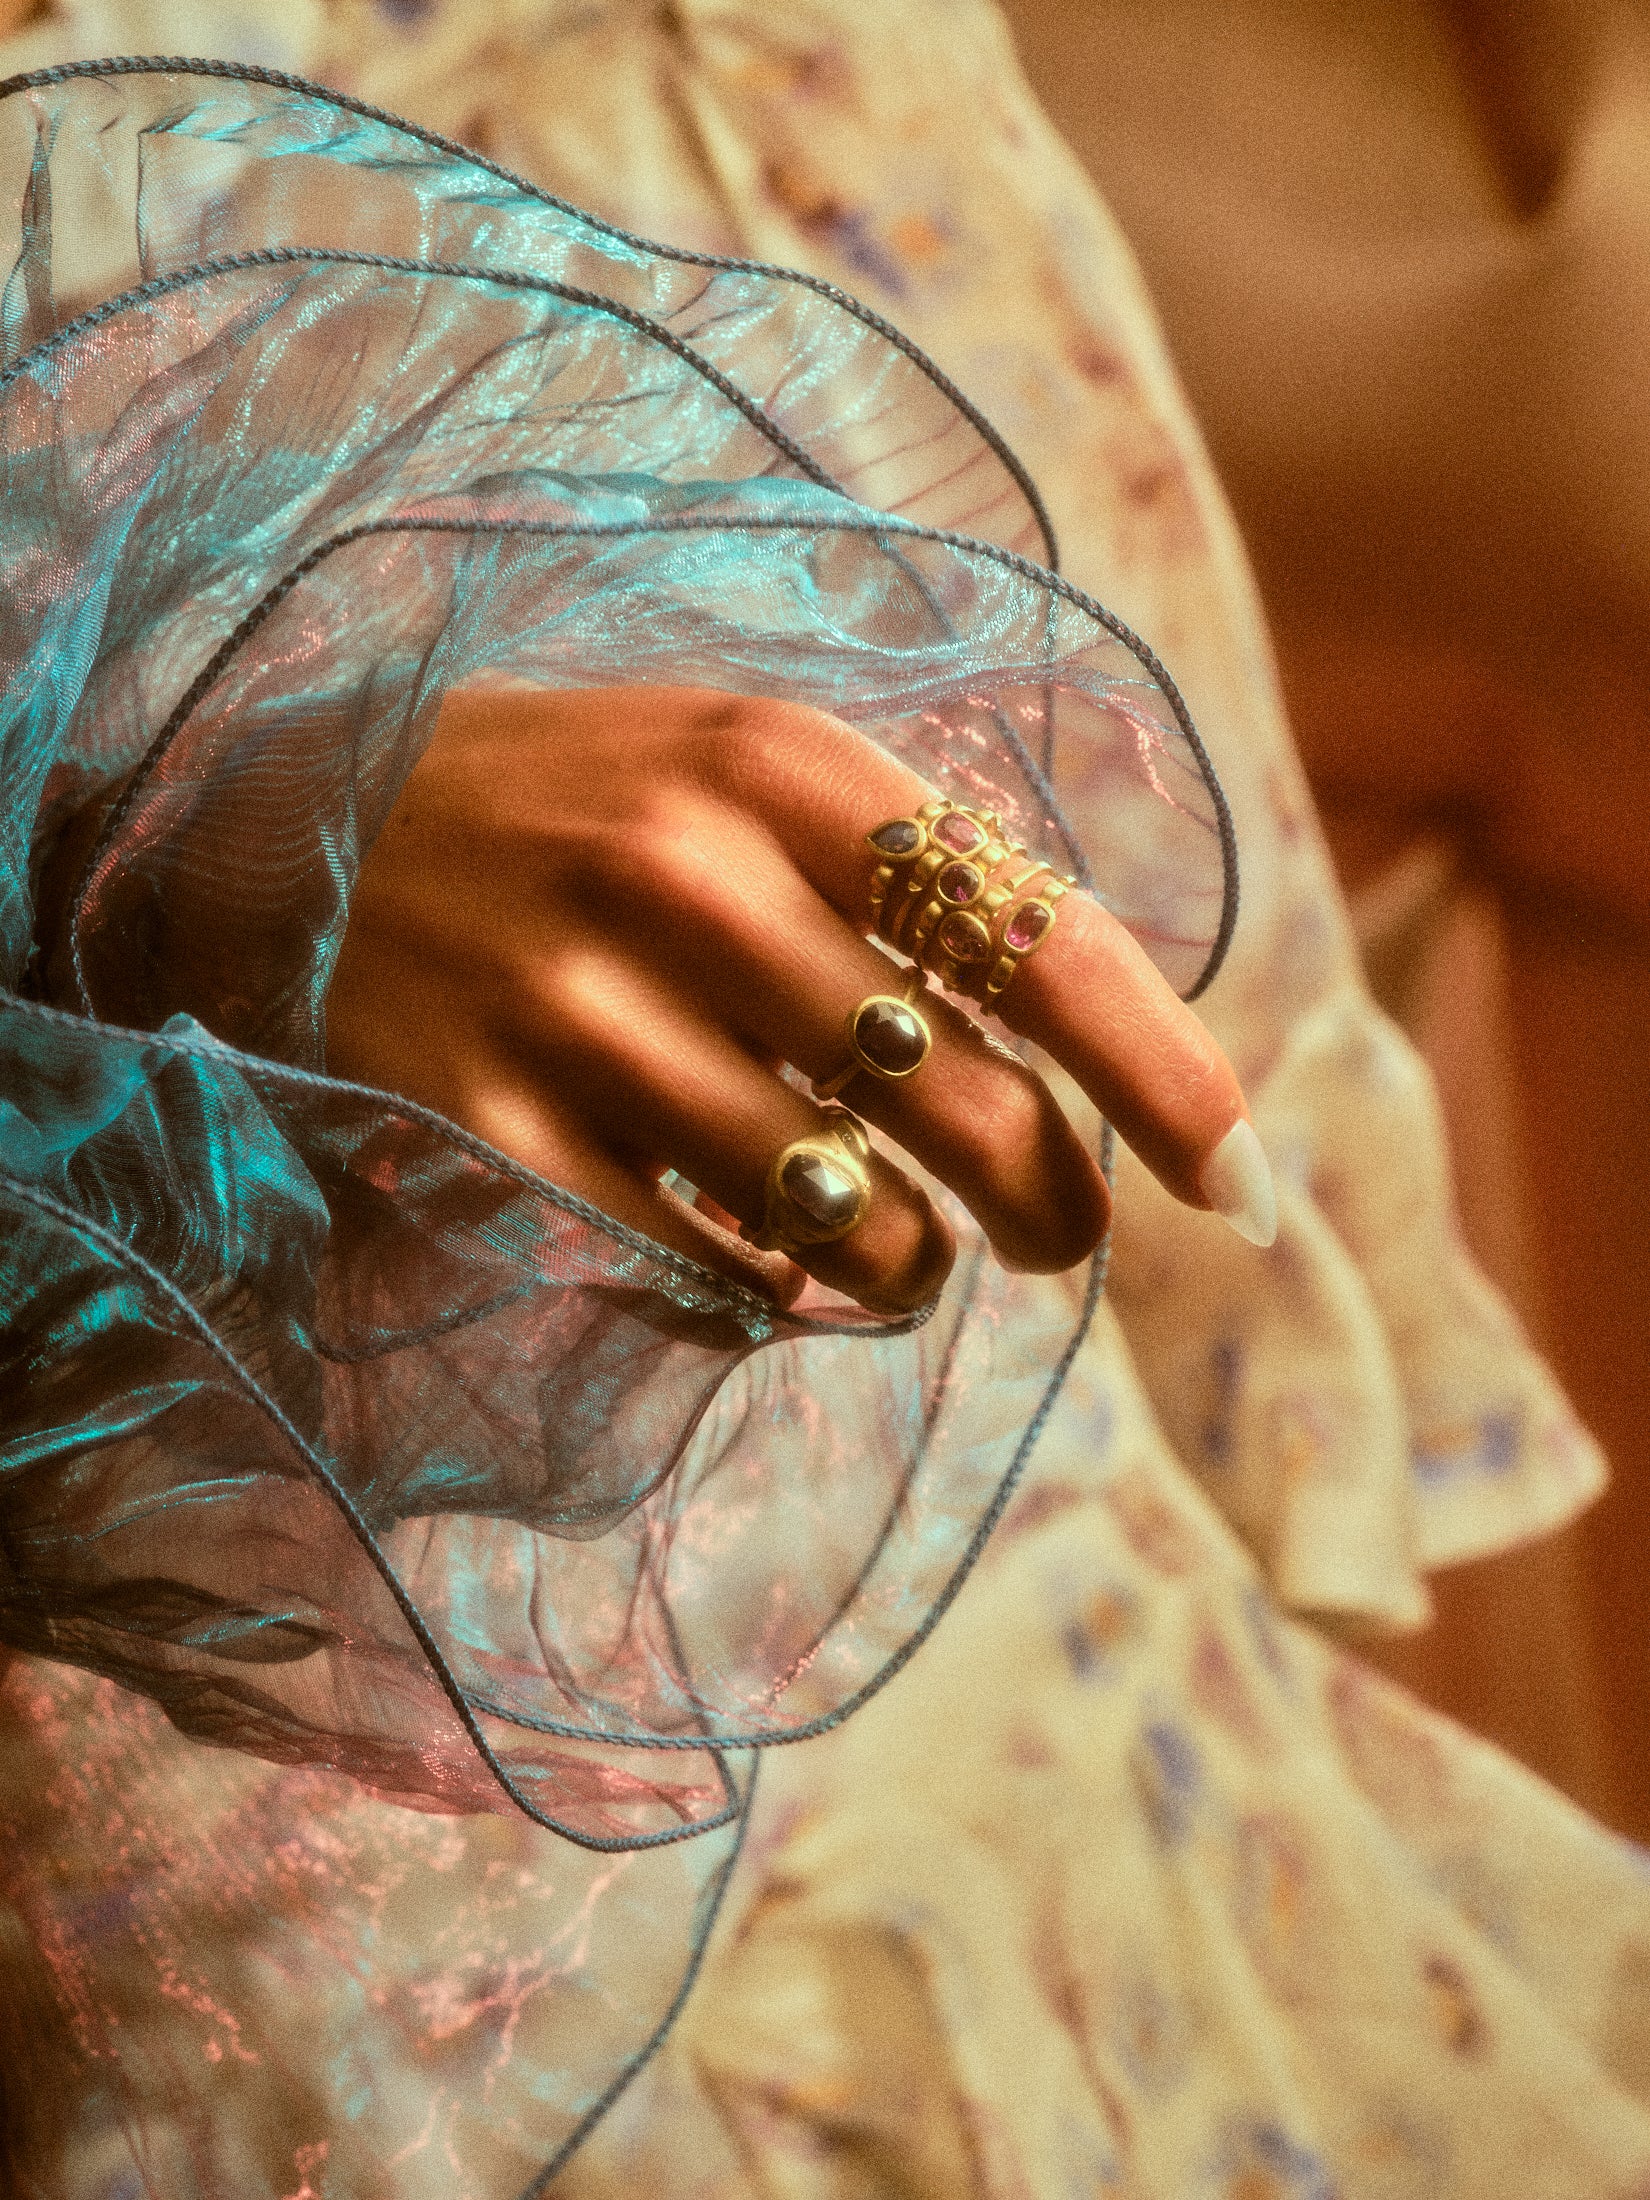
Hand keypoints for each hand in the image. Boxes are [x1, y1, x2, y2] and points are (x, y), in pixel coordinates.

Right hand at [325, 684, 1273, 1314]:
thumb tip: (1100, 1036)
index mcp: (778, 758)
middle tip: (1054, 1233)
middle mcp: (686, 872)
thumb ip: (903, 864)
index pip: (1037, 941)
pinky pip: (709, 1271)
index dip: (1168, 1078)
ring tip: (896, 1249)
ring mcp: (577, 1006)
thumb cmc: (561, 800)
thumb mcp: (732, 761)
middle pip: (967, 1109)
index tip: (1242, 1187)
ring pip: (850, 1222)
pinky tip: (766, 1254)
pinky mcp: (488, 1126)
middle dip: (1053, 1205)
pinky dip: (776, 1289)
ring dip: (910, 1267)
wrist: (275, 825)